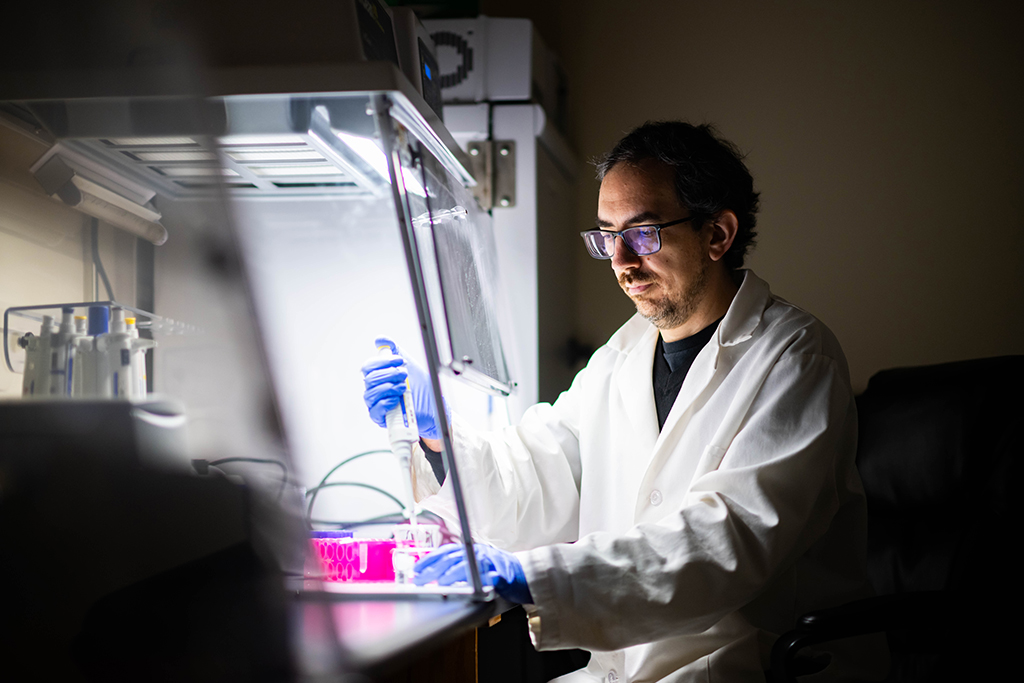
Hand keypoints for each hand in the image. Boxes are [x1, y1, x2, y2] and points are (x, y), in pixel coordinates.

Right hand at [361, 337, 447, 439]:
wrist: (434, 407)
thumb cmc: (421, 388)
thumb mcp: (409, 365)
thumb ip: (395, 351)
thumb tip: (380, 339)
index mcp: (379, 376)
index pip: (368, 366)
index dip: (382, 361)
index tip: (400, 360)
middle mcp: (375, 390)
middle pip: (369, 379)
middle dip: (389, 374)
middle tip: (404, 374)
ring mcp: (377, 404)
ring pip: (370, 394)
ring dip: (388, 387)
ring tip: (403, 387)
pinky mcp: (382, 418)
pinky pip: (374, 411)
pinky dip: (385, 403)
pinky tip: (396, 399)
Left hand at [413, 543, 532, 603]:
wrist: (525, 575)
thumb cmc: (499, 573)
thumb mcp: (476, 567)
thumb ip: (459, 568)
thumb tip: (436, 575)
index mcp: (471, 551)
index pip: (446, 552)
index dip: (430, 559)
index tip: (416, 568)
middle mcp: (479, 553)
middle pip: (453, 559)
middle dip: (434, 569)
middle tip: (420, 580)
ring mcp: (491, 562)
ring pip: (469, 565)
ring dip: (454, 574)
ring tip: (441, 582)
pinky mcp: (504, 575)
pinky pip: (491, 577)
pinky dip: (482, 580)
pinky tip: (471, 586)